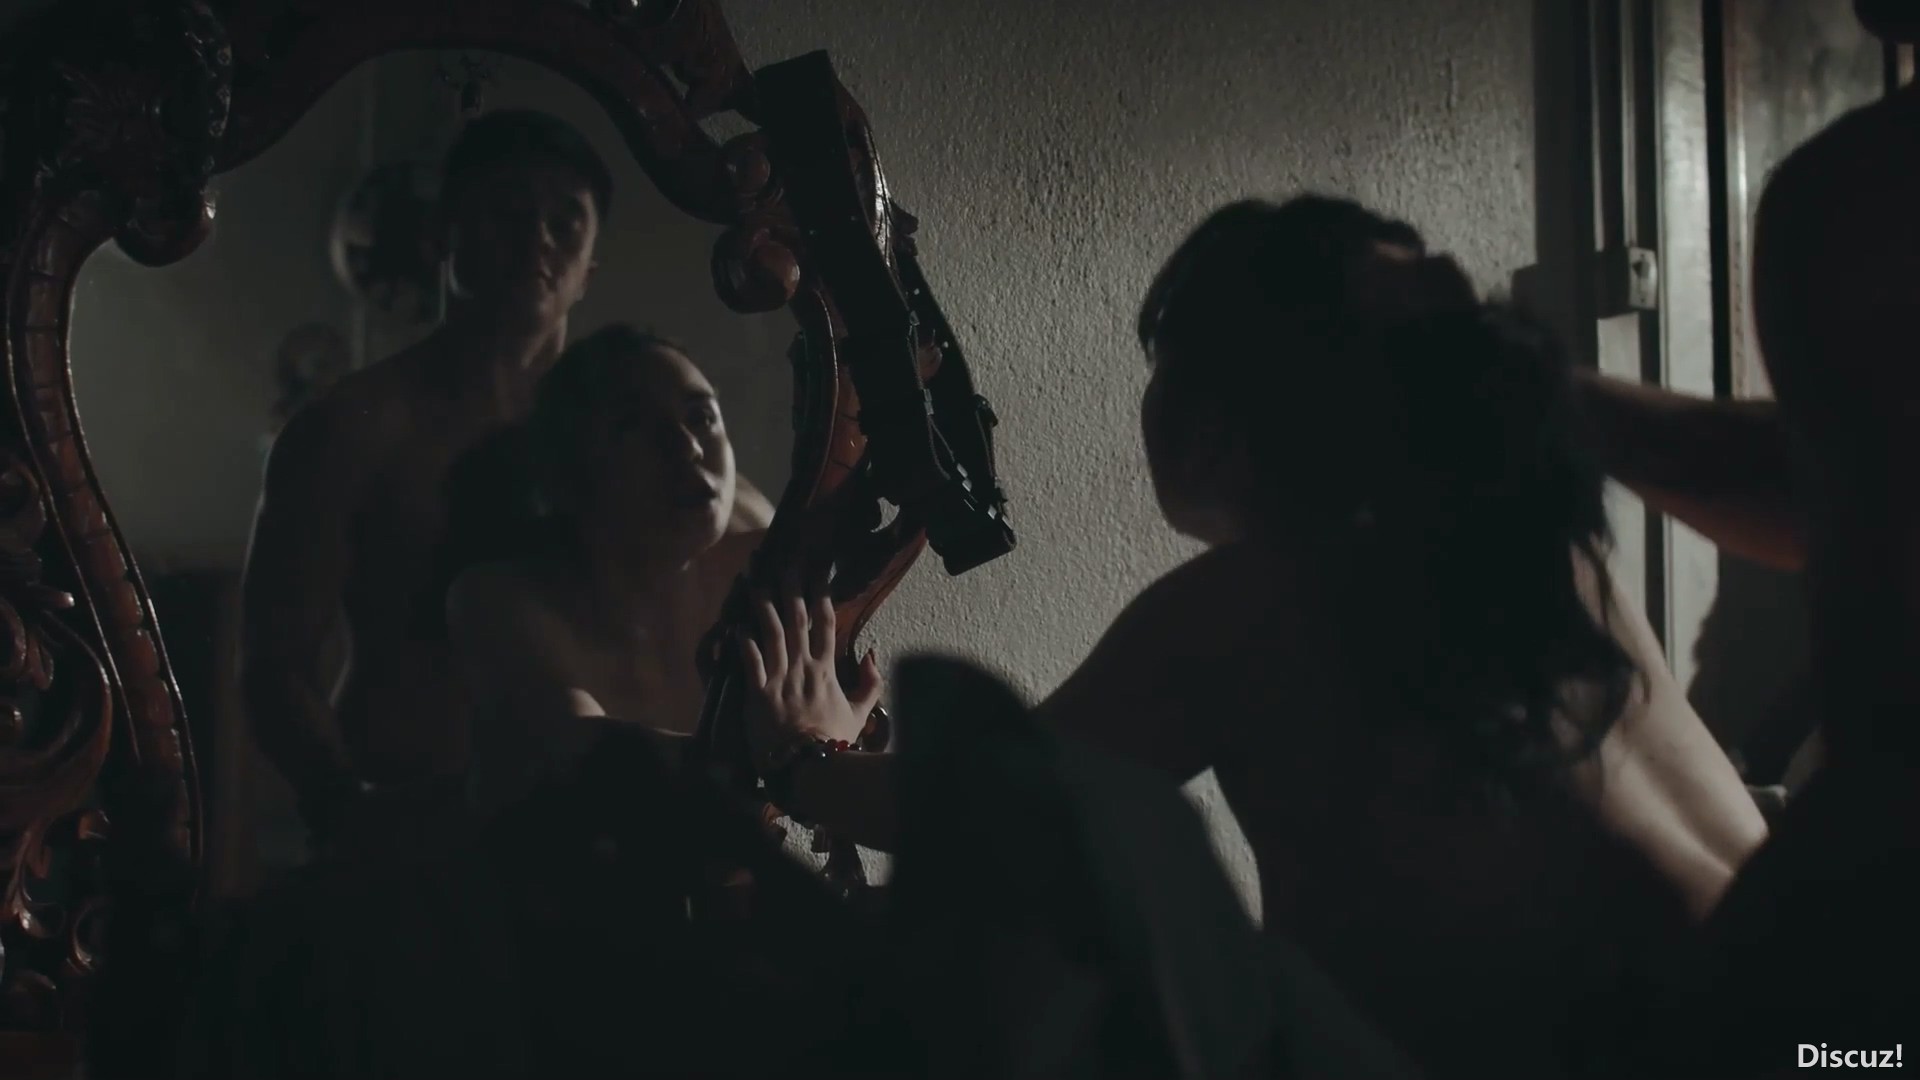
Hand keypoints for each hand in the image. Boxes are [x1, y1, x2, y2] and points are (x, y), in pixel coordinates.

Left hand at [740, 580, 881, 767]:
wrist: (809, 766)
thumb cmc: (834, 741)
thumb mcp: (860, 713)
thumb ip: (870, 683)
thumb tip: (873, 654)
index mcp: (826, 669)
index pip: (825, 622)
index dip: (821, 592)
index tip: (818, 568)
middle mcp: (802, 667)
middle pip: (796, 618)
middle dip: (790, 586)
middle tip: (784, 561)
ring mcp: (779, 679)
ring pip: (771, 633)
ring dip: (763, 606)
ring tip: (755, 582)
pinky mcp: (758, 694)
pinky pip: (749, 662)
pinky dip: (743, 642)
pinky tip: (736, 625)